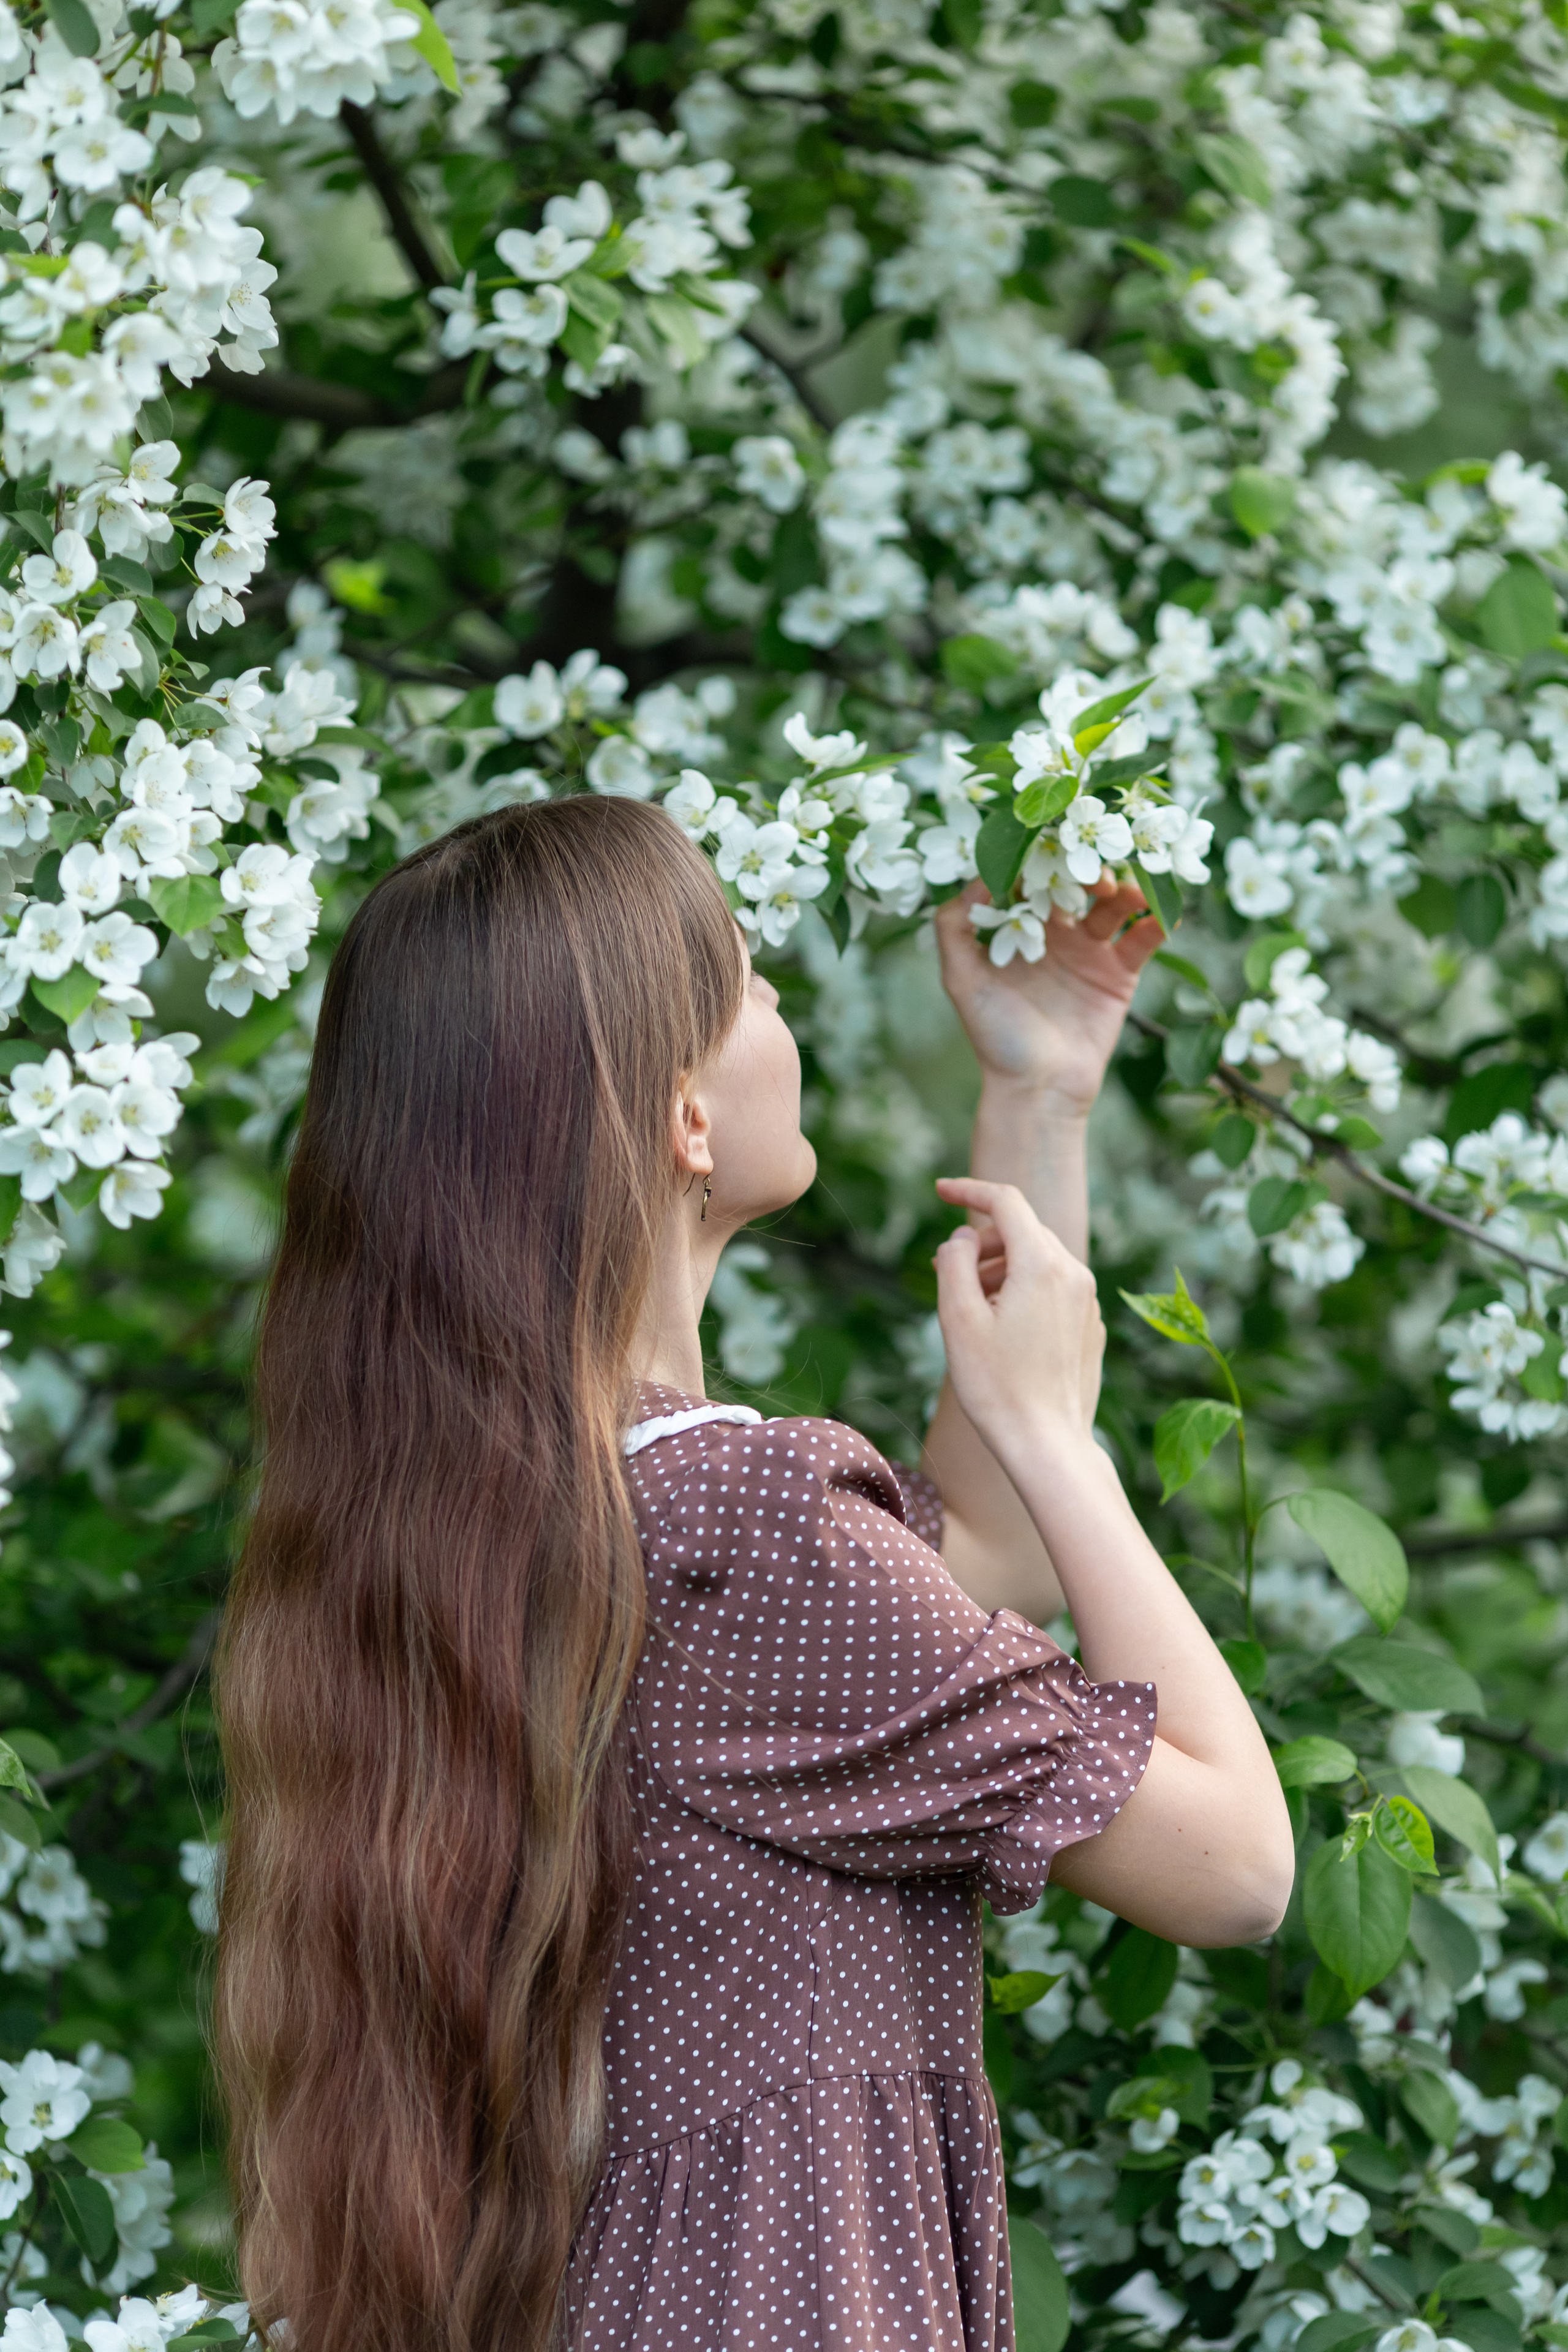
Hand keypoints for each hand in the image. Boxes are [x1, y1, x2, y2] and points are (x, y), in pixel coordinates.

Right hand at [933, 1177, 1104, 1462]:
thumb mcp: (958, 1318)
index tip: (940, 1190)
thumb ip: (955, 1262)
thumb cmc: (996, 1386)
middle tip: (947, 1273)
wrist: (1047, 1444)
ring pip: (1039, 1260)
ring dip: (1002, 1268)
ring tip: (973, 1308)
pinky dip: (1024, 1291)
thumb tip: (963, 1238)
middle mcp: (1074, 1274)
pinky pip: (1054, 1289)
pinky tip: (1004, 1331)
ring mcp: (1088, 1302)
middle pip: (1023, 1230)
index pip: (1006, 1202)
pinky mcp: (1091, 1327)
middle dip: (983, 1241)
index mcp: (1042, 1264)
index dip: (969, 1190)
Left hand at [934, 875, 1161, 1114]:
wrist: (1037, 1087)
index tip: (1053, 837)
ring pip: (1113, 906)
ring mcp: (1091, 952)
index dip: (1043, 856)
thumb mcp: (960, 978)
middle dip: (1088, 867)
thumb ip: (955, 926)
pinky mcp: (1120, 974)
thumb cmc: (995, 1035)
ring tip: (1127, 888)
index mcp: (1019, 928)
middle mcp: (1056, 934)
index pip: (1034, 879)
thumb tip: (978, 874)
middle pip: (1078, 884)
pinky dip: (1156, 921)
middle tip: (1096, 863)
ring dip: (1125, 889)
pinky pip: (1142, 940)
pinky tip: (1164, 910)